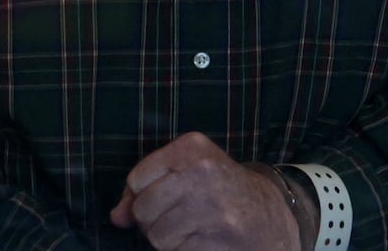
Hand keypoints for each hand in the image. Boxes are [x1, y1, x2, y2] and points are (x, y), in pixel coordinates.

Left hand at [109, 131, 301, 249]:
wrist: (270, 219)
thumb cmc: (222, 193)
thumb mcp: (188, 173)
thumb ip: (147, 189)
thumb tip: (117, 216)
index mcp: (192, 147)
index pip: (137, 178)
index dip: (142, 196)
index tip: (164, 199)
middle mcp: (201, 171)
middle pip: (143, 208)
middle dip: (153, 221)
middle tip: (178, 219)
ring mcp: (210, 205)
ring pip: (156, 235)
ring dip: (168, 241)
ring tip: (192, 230)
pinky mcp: (216, 236)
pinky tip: (201, 242)